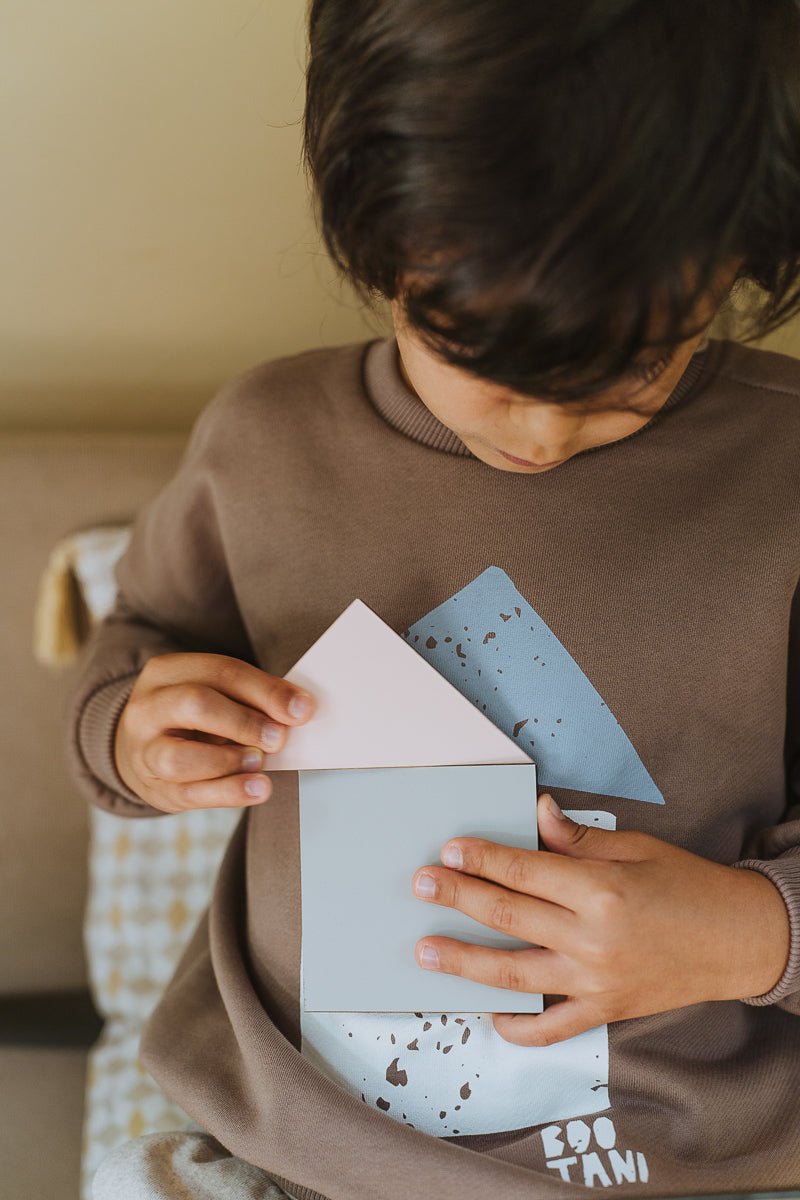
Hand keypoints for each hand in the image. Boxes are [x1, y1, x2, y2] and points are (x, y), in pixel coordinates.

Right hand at [115, 653, 313, 811]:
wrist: (142, 746)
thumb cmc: (191, 716)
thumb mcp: (215, 693)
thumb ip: (253, 696)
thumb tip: (297, 709)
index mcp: (167, 672)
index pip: (221, 672)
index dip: (266, 691)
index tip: (302, 710)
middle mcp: (148, 708)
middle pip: (195, 705)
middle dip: (245, 722)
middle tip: (278, 738)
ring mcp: (144, 751)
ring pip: (179, 758)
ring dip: (229, 761)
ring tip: (259, 763)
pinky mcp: (154, 788)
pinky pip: (190, 794)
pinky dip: (228, 793)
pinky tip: (256, 789)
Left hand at [412, 794, 790, 1045]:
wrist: (740, 940)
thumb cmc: (688, 885)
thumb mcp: (637, 848)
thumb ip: (579, 839)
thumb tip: (536, 813)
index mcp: (601, 890)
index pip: (524, 871)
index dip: (481, 859)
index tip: (449, 850)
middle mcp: (594, 939)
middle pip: (508, 916)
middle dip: (457, 899)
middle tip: (420, 886)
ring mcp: (596, 981)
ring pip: (514, 973)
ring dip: (464, 962)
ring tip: (426, 951)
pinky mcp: (605, 1011)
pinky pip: (551, 1027)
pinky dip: (517, 1025)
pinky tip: (489, 1011)